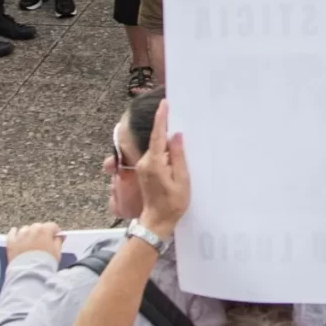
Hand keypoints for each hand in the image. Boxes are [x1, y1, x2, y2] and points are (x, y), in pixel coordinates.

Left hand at [4, 221, 62, 261]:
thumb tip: (59, 236)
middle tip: (43, 241)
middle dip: (42, 232)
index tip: (56, 237)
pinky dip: (15, 233)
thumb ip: (58, 242)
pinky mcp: (11, 243)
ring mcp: (20, 236)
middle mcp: (32, 231)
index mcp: (45, 231)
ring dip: (29, 233)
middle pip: (38, 226)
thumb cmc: (46, 264)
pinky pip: (12, 233)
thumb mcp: (57, 253)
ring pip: (25, 229)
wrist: (30, 274)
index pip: (52, 225)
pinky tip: (17, 234)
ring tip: (31, 241)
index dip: (55, 231)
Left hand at [134, 102, 188, 235]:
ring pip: (157, 149)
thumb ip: (179, 156)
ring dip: (167, 145)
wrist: (157, 221)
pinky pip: (156, 157)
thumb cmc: (172, 203)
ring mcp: (143, 167)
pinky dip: (165, 154)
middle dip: (167, 131)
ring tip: (182, 144)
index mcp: (154, 163)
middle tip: (179, 120)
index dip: (161, 119)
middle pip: (157, 141)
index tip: (164, 104)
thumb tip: (176, 136)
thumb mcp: (182, 180)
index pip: (158, 135)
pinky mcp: (144, 171)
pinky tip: (175, 158)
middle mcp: (145, 162)